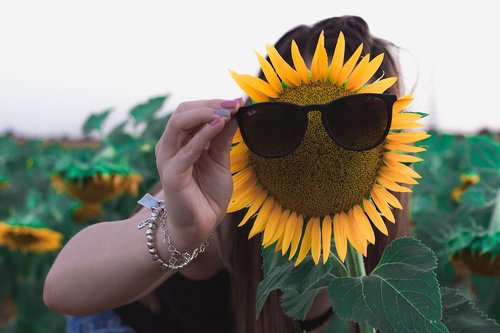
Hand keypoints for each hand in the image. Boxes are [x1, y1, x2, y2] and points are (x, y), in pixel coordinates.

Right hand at [155, 98, 241, 247]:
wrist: (201, 225)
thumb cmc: (207, 194)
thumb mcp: (220, 160)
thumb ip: (223, 137)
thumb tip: (234, 111)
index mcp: (180, 141)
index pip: (191, 111)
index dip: (213, 103)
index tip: (238, 101)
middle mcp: (170, 147)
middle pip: (182, 112)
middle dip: (210, 104)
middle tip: (234, 104)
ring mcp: (168, 159)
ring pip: (179, 124)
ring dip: (205, 113)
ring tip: (227, 112)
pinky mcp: (172, 175)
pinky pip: (186, 150)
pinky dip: (203, 135)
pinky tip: (219, 125)